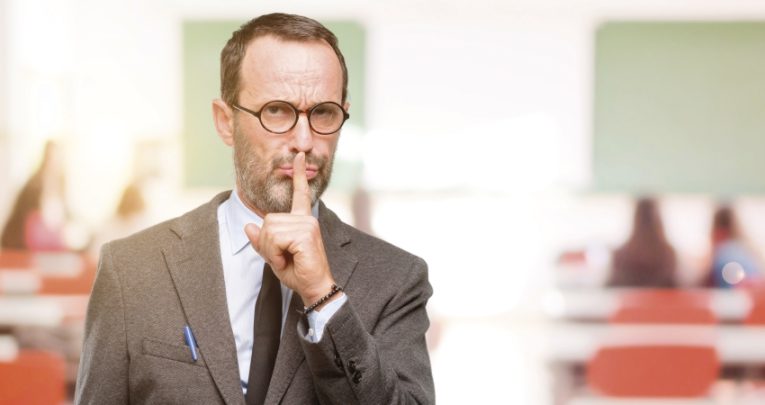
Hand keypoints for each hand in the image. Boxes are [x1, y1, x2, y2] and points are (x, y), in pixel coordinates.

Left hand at [245, 152, 338, 306]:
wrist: (314, 287)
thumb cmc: (298, 272)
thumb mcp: (274, 256)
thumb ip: (262, 241)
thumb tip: (249, 226)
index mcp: (302, 221)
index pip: (300, 194)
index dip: (298, 175)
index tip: (300, 157)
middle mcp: (306, 219)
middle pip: (268, 220)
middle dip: (267, 243)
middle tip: (281, 257)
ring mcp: (307, 225)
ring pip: (269, 230)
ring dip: (271, 250)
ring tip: (286, 259)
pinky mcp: (305, 234)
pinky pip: (275, 239)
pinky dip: (275, 254)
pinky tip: (288, 260)